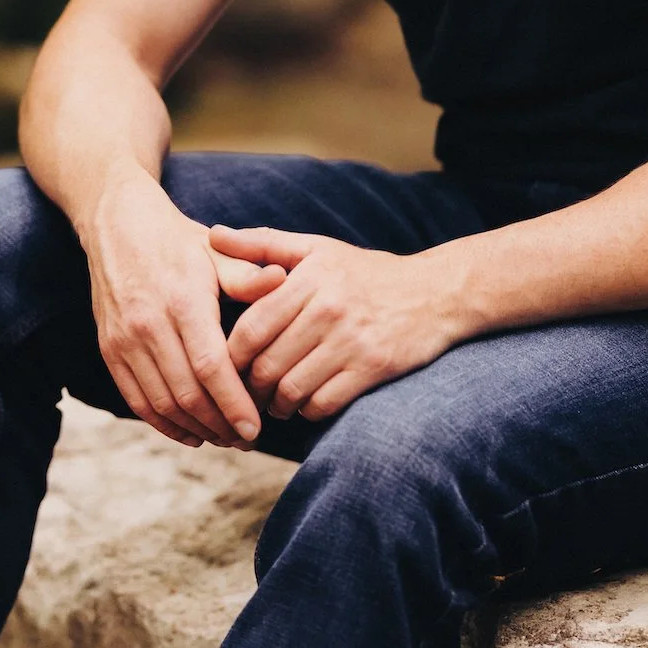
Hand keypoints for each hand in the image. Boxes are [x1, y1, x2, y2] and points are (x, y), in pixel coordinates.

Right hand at [81, 166, 286, 448]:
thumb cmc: (180, 242)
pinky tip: (190, 433)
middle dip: (219, 425)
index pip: (211, 366)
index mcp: (183, 300)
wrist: (120, 226)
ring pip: (162, 404)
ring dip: (194, 429)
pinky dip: (164, 424)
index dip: (234, 403)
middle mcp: (149, 324)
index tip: (256, 428)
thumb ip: (248, 274)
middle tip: (246, 440)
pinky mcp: (110, 350)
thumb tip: (284, 282)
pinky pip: (137, 401)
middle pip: (187, 394)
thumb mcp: (218, 250)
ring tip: (224, 438)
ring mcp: (125, 340)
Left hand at [211, 226, 460, 422]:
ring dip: (275, 405)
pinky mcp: (373, 368)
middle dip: (249, 388)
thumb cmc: (363, 273)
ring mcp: (352, 340)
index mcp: (310, 277)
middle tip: (247, 393)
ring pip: (291, 390)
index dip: (230, 358)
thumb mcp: (316, 249)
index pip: (250, 329)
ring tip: (273, 403)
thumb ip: (262, 245)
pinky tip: (306, 403)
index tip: (227, 367)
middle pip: (266, 365)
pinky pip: (322, 404)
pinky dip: (307, 411)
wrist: (434, 294)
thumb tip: (212, 236)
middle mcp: (329, 307)